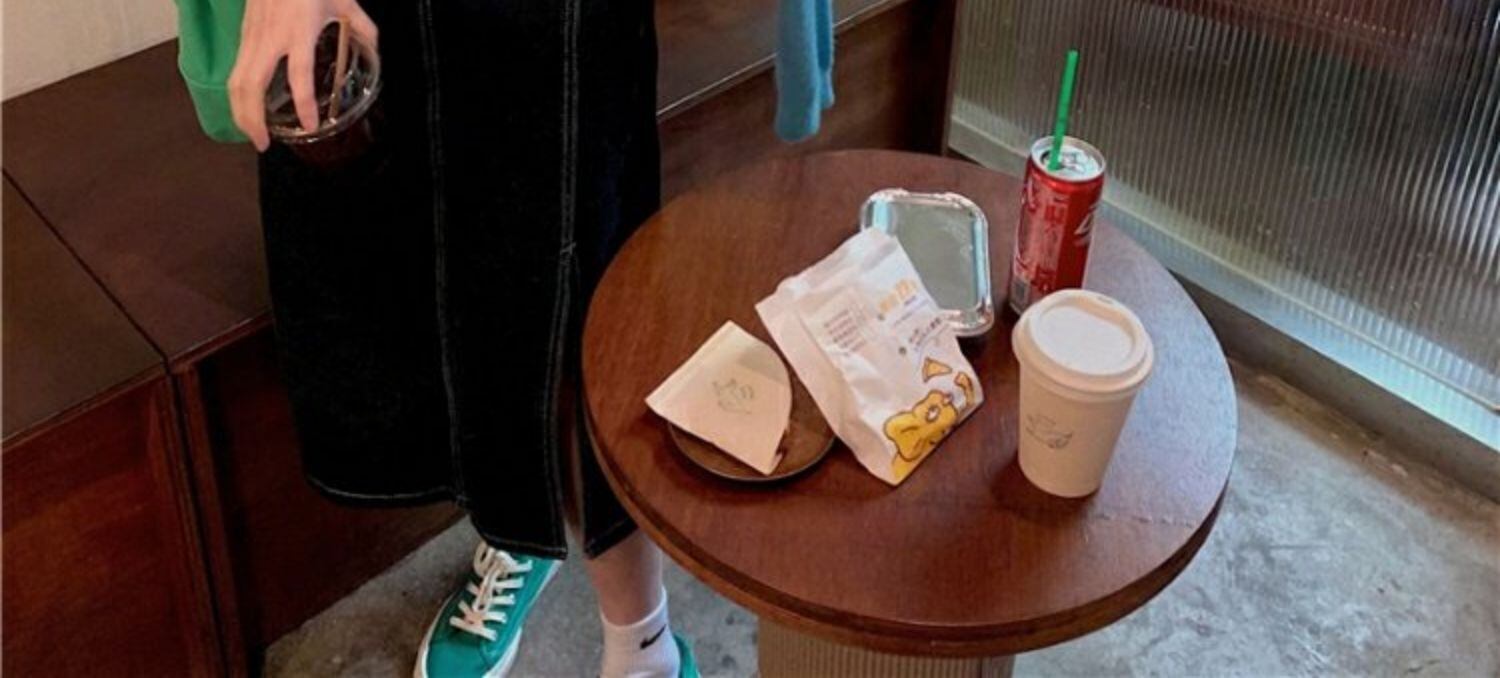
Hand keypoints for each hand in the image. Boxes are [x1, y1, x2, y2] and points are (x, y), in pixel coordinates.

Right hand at [228, 0, 376, 150]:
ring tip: (252, 135)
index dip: (304, 103)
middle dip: (253, 118)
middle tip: (265, 145)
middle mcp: (270, 38)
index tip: (311, 125)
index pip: (300, 75)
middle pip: (251, 84)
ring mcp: (252, 36)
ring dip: (240, 111)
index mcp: (299, 31)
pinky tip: (246, 110)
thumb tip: (376, 51)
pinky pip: (235, 70)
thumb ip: (363, 27)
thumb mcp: (344, 1)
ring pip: (236, 80)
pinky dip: (237, 95)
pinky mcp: (243, 35)